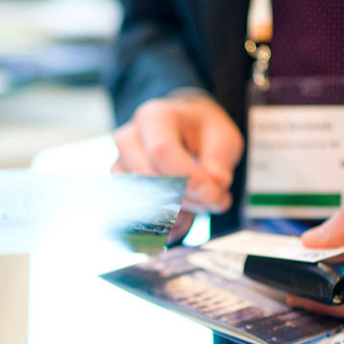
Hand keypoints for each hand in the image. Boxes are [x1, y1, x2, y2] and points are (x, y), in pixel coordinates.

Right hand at [111, 95, 243, 213]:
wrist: (186, 133)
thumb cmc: (202, 132)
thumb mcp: (223, 137)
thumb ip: (220, 162)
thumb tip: (210, 191)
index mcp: (154, 118)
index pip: (161, 151)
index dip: (188, 178)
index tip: (214, 193)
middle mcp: (128, 140)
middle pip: (149, 179)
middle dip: (186, 198)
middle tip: (214, 200)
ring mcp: (120, 166)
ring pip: (140, 201)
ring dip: (176, 214)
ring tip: (201, 205)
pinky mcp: (120, 190)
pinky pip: (138, 218)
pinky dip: (166, 225)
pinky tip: (186, 218)